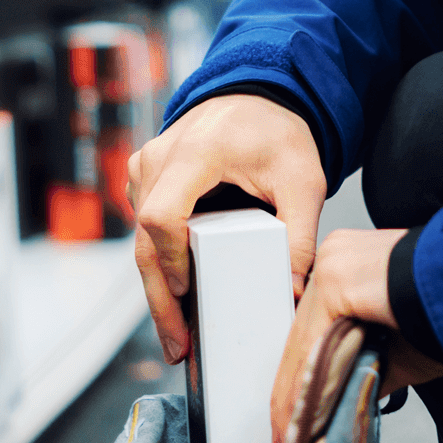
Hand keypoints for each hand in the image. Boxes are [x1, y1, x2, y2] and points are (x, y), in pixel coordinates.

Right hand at [129, 94, 324, 363]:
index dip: (170, 260)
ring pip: (140, 238)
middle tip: (178, 346)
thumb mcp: (303, 180)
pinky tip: (180, 299)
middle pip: (144, 239)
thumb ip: (301, 233)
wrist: (257, 97)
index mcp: (196, 152)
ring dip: (158, 286)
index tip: (189, 293)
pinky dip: (160, 263)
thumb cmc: (276, 132)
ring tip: (179, 336)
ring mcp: (146, 167)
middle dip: (160, 298)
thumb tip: (295, 288)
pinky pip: (145, 228)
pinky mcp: (145, 179)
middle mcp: (160, 157)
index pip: (162, 215)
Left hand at [269, 228, 442, 442]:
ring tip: (290, 434)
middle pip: (304, 333)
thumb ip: (368, 365)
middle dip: (294, 388)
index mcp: (351, 264)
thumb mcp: (400, 347)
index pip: (315, 326)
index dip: (302, 371)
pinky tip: (300, 417)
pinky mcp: (337, 280)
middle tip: (284, 433)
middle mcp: (337, 255)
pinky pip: (313, 344)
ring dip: (297, 394)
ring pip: (305, 341)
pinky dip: (305, 385)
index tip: (293, 410)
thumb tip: (346, 397)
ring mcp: (334, 263)